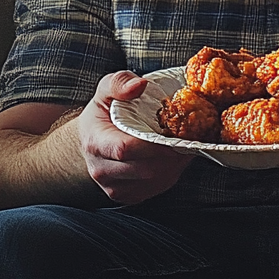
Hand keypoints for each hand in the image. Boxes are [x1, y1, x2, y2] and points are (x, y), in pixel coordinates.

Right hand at [78, 71, 192, 204]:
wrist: (91, 138)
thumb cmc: (102, 112)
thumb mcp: (106, 89)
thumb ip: (120, 82)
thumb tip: (140, 85)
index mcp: (96, 142)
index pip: (125, 149)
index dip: (154, 145)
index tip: (174, 134)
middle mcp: (101, 169)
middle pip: (144, 169)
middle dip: (170, 156)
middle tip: (187, 140)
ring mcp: (112, 186)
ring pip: (152, 183)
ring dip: (173, 166)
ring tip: (182, 147)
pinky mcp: (125, 195)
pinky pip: (153, 190)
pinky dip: (169, 175)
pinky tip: (172, 159)